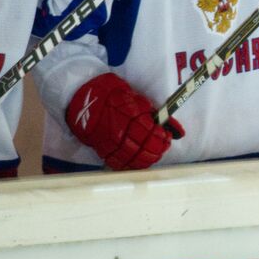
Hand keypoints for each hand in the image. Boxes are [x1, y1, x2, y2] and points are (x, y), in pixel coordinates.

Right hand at [67, 73, 182, 170]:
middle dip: (157, 148)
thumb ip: (154, 113)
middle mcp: (119, 131)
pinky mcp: (103, 151)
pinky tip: (138, 160)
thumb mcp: (134, 97)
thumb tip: (176, 129)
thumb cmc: (111, 94)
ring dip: (147, 158)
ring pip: (135, 159)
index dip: (162, 136)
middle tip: (162, 145)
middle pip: (145, 148)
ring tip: (153, 153)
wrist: (82, 99)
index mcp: (128, 115)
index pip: (152, 132)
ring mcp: (110, 143)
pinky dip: (132, 164)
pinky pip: (121, 163)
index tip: (166, 135)